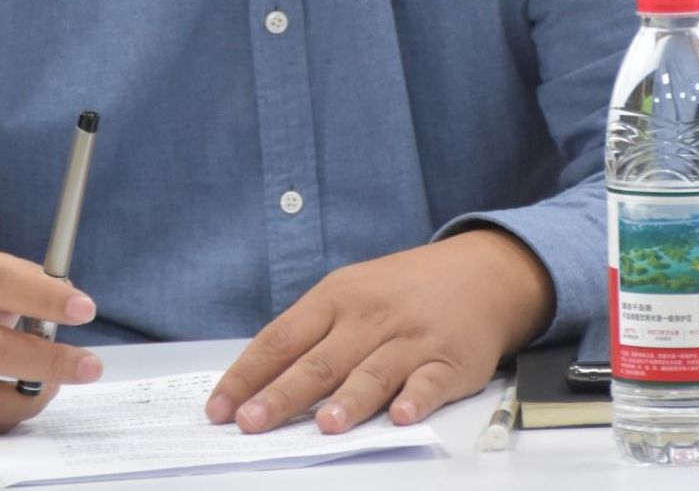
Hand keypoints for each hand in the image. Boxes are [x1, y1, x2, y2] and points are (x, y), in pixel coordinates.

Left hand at [205, 230, 553, 434]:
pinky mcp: (449, 359)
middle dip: (283, 394)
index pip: (282, 337)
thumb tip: (262, 380)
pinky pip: (430, 383)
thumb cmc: (402, 290)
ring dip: (349, 400)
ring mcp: (409, 338)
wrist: (478, 272)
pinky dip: (416, 399)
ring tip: (326, 426)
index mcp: (336, 297)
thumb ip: (314, 334)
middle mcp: (368, 316)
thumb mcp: (352, 294)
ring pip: (372, 372)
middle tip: (252, 423)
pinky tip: (402, 416)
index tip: (220, 406)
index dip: (249, 373)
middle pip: (319, 360)